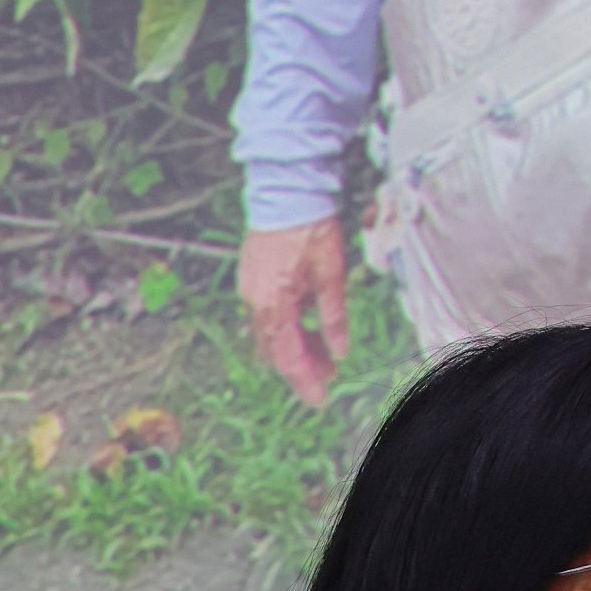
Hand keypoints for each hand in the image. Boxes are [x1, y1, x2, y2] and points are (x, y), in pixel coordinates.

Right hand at [238, 217, 352, 409]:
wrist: (287, 190)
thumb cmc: (311, 227)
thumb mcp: (332, 274)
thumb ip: (334, 317)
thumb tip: (340, 352)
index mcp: (273, 302)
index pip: (287, 355)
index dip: (304, 380)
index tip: (320, 399)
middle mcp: (254, 300)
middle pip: (275, 349)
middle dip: (301, 367)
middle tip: (329, 377)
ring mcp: (250, 289)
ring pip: (271, 333)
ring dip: (295, 347)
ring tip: (324, 354)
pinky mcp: (252, 278)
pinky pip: (267, 315)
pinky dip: (287, 328)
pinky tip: (307, 326)